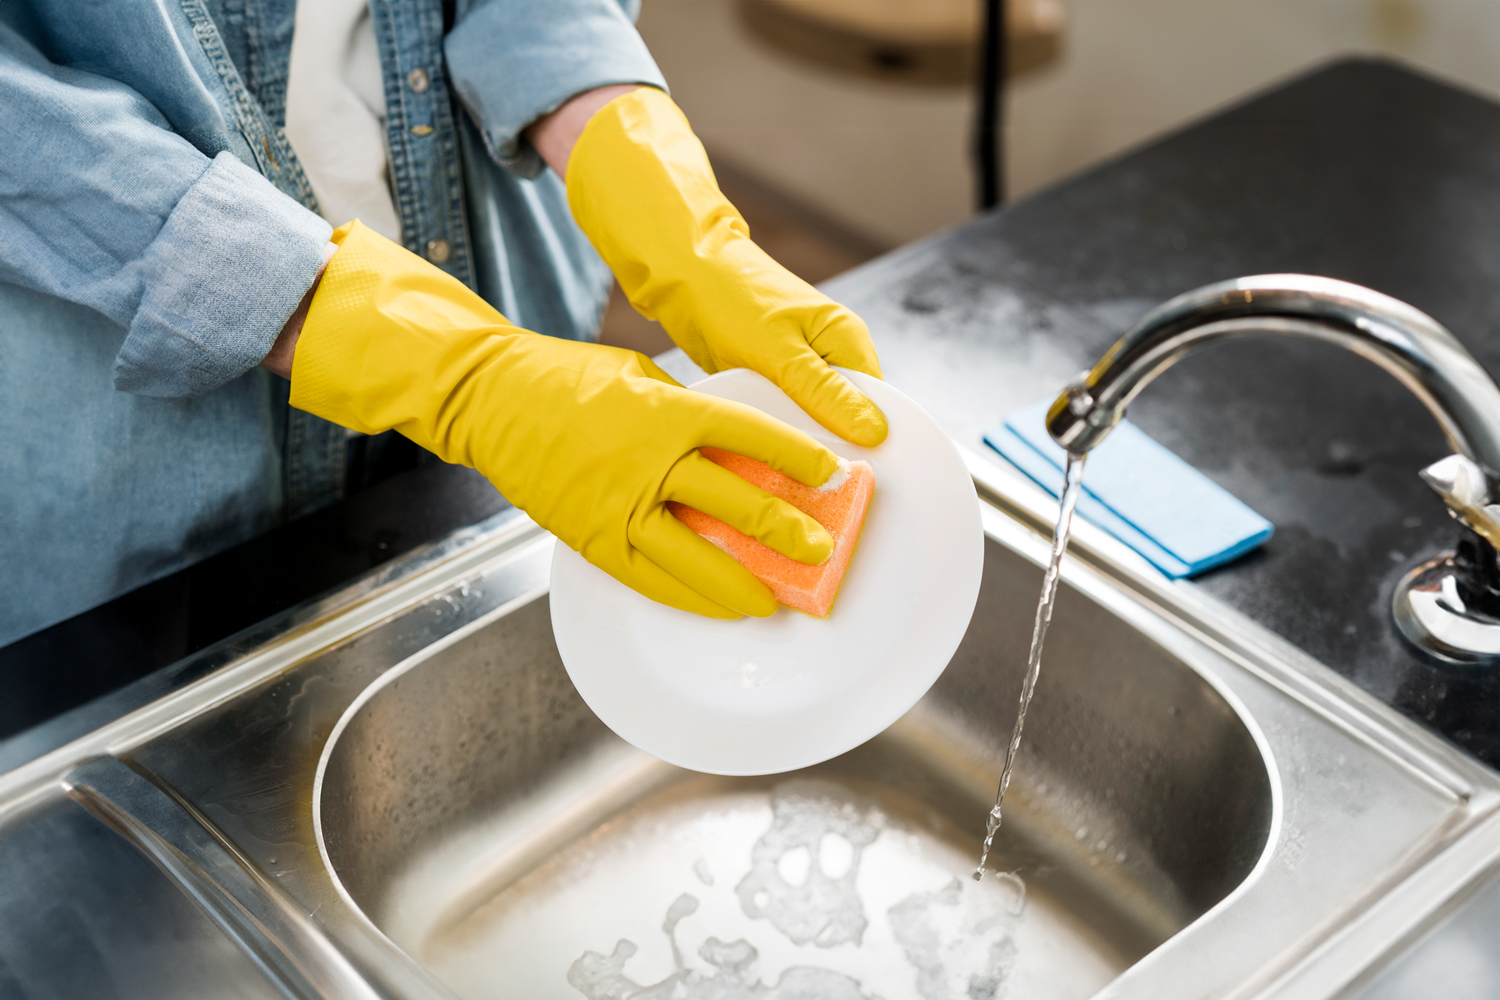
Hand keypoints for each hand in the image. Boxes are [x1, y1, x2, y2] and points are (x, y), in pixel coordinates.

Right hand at [288, 221, 840, 618]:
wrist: (491, 400)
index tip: (831, 473)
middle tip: (821, 548)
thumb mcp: (641, 375)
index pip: (750, 436)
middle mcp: (649, 462)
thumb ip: (689, 408)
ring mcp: (619, 506)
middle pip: (735, 503)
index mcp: (668, 412)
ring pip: (697, 555)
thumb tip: (737, 442)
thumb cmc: (565, 379)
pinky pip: (653, 578)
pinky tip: (723, 606)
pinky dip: (692, 596)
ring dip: (744, 580)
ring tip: (778, 596)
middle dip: (786, 530)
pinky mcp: (593, 538)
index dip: (796, 457)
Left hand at [559, 88, 888, 448]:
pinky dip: (777, 430)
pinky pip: (786, 415)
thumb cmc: (730, 299)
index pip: (878, 406)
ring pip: (814, 419)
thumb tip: (877, 432)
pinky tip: (763, 451)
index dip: (868, 444)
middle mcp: (833, 353)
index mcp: (848, 340)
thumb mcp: (780, 352)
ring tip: (785, 471)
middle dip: (831, 447)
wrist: (682, 271)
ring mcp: (804, 366)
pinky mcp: (776, 377)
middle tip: (811, 484)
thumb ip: (826, 394)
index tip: (847, 479)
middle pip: (848, 417)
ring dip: (799, 440)